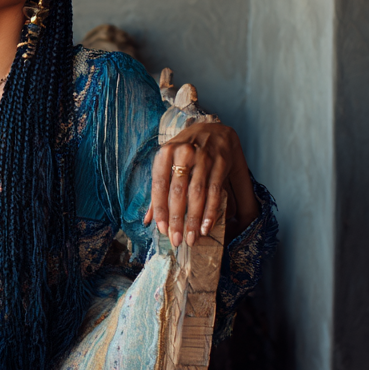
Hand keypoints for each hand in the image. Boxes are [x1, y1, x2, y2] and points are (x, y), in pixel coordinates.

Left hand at [144, 121, 257, 246]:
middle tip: (176, 240)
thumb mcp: (166, 163)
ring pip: (197, 194)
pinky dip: (210, 212)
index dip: (160, 209)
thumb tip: (147, 219)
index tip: (161, 229)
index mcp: (165, 153)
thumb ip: (158, 190)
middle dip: (177, 219)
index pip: (159, 185)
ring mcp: (204, 158)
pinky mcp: (221, 164)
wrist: (212, 129)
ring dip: (193, 219)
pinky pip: (214, 192)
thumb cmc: (184, 150)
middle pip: (178, 192)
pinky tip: (205, 227)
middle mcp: (183, 154)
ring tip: (190, 238)